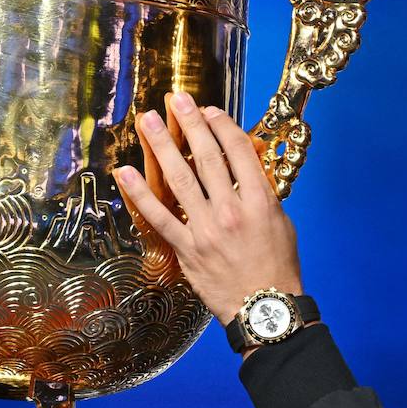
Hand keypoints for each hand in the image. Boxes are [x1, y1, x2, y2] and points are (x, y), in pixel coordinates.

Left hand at [113, 91, 302, 323]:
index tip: (208, 111)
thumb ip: (262, 193)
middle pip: (207, 157)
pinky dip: (138, 194)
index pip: (238, 151)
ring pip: (180, 179)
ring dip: (161, 146)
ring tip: (147, 121)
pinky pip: (158, 217)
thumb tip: (245, 166)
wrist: (265, 308)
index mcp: (259, 201)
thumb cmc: (277, 267)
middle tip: (175, 99)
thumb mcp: (282, 223)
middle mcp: (231, 210)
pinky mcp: (186, 248)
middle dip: (189, 124)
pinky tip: (124, 173)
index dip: (222, 125)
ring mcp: (206, 229)